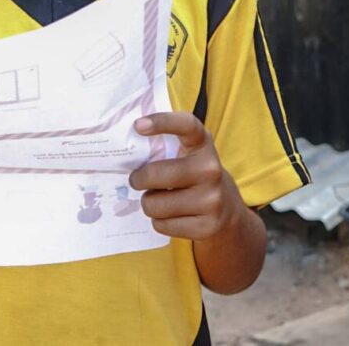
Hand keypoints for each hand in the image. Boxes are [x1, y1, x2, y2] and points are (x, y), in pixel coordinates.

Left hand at [128, 112, 241, 241]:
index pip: (186, 125)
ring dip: (149, 203)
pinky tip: (171, 215)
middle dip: (138, 179)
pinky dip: (159, 221)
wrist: (226, 209)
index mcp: (203, 144)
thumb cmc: (193, 174)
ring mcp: (212, 200)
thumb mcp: (187, 153)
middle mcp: (211, 169)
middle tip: (137, 180)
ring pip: (154, 205)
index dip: (162, 122)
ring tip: (159, 199)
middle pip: (155, 175)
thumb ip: (163, 145)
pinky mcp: (207, 227)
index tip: (138, 125)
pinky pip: (162, 225)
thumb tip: (122, 150)